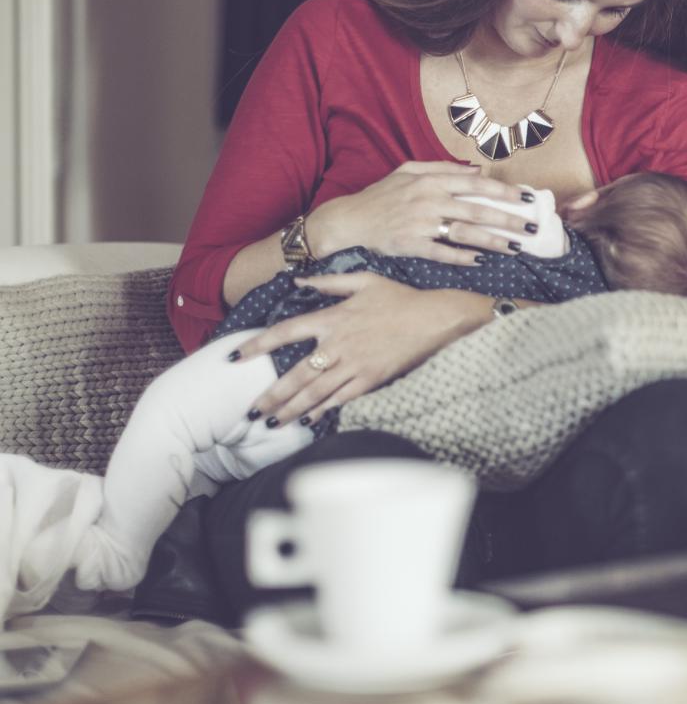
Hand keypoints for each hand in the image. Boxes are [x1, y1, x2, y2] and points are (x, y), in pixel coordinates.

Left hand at [234, 273, 486, 424]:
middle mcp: (338, 344)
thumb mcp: (364, 281)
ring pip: (315, 392)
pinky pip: (341, 398)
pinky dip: (323, 410)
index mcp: (332, 318)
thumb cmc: (400, 298)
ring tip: (271, 422)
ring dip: (290, 409)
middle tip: (250, 412)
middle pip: (295, 374)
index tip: (235, 357)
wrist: (435, 317)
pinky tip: (309, 420)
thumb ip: (328, 283)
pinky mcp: (372, 379)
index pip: (284, 332)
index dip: (257, 345)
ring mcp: (355, 364)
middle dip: (270, 395)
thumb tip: (299, 280)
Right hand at [309, 161, 538, 265]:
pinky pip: (443, 253)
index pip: (475, 185)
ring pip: (465, 233)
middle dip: (508, 220)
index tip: (526, 197)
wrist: (349, 220)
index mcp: (430, 181)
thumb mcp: (408, 171)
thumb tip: (476, 169)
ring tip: (515, 247)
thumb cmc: (381, 195)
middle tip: (531, 228)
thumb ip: (442, 168)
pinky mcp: (412, 245)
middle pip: (476, 211)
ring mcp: (421, 224)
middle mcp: (428, 201)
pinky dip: (463, 257)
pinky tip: (481, 260)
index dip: (503, 191)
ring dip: (493, 241)